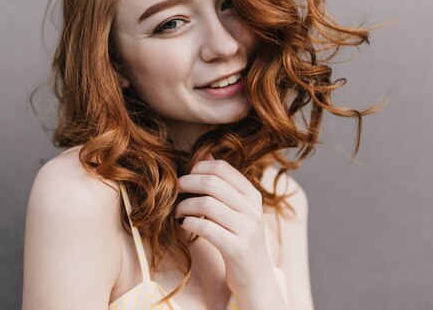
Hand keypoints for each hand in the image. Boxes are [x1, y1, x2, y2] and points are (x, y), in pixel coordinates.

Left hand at [173, 154, 273, 300]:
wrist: (257, 279)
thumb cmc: (240, 240)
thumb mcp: (238, 209)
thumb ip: (223, 183)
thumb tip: (205, 154)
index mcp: (253, 195)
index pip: (222, 168)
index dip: (198, 168)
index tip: (187, 176)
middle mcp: (253, 209)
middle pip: (211, 183)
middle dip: (187, 183)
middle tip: (176, 190)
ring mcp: (247, 229)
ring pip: (206, 204)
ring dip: (184, 206)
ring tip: (178, 211)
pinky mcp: (237, 248)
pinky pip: (205, 228)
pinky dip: (188, 223)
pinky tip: (184, 225)